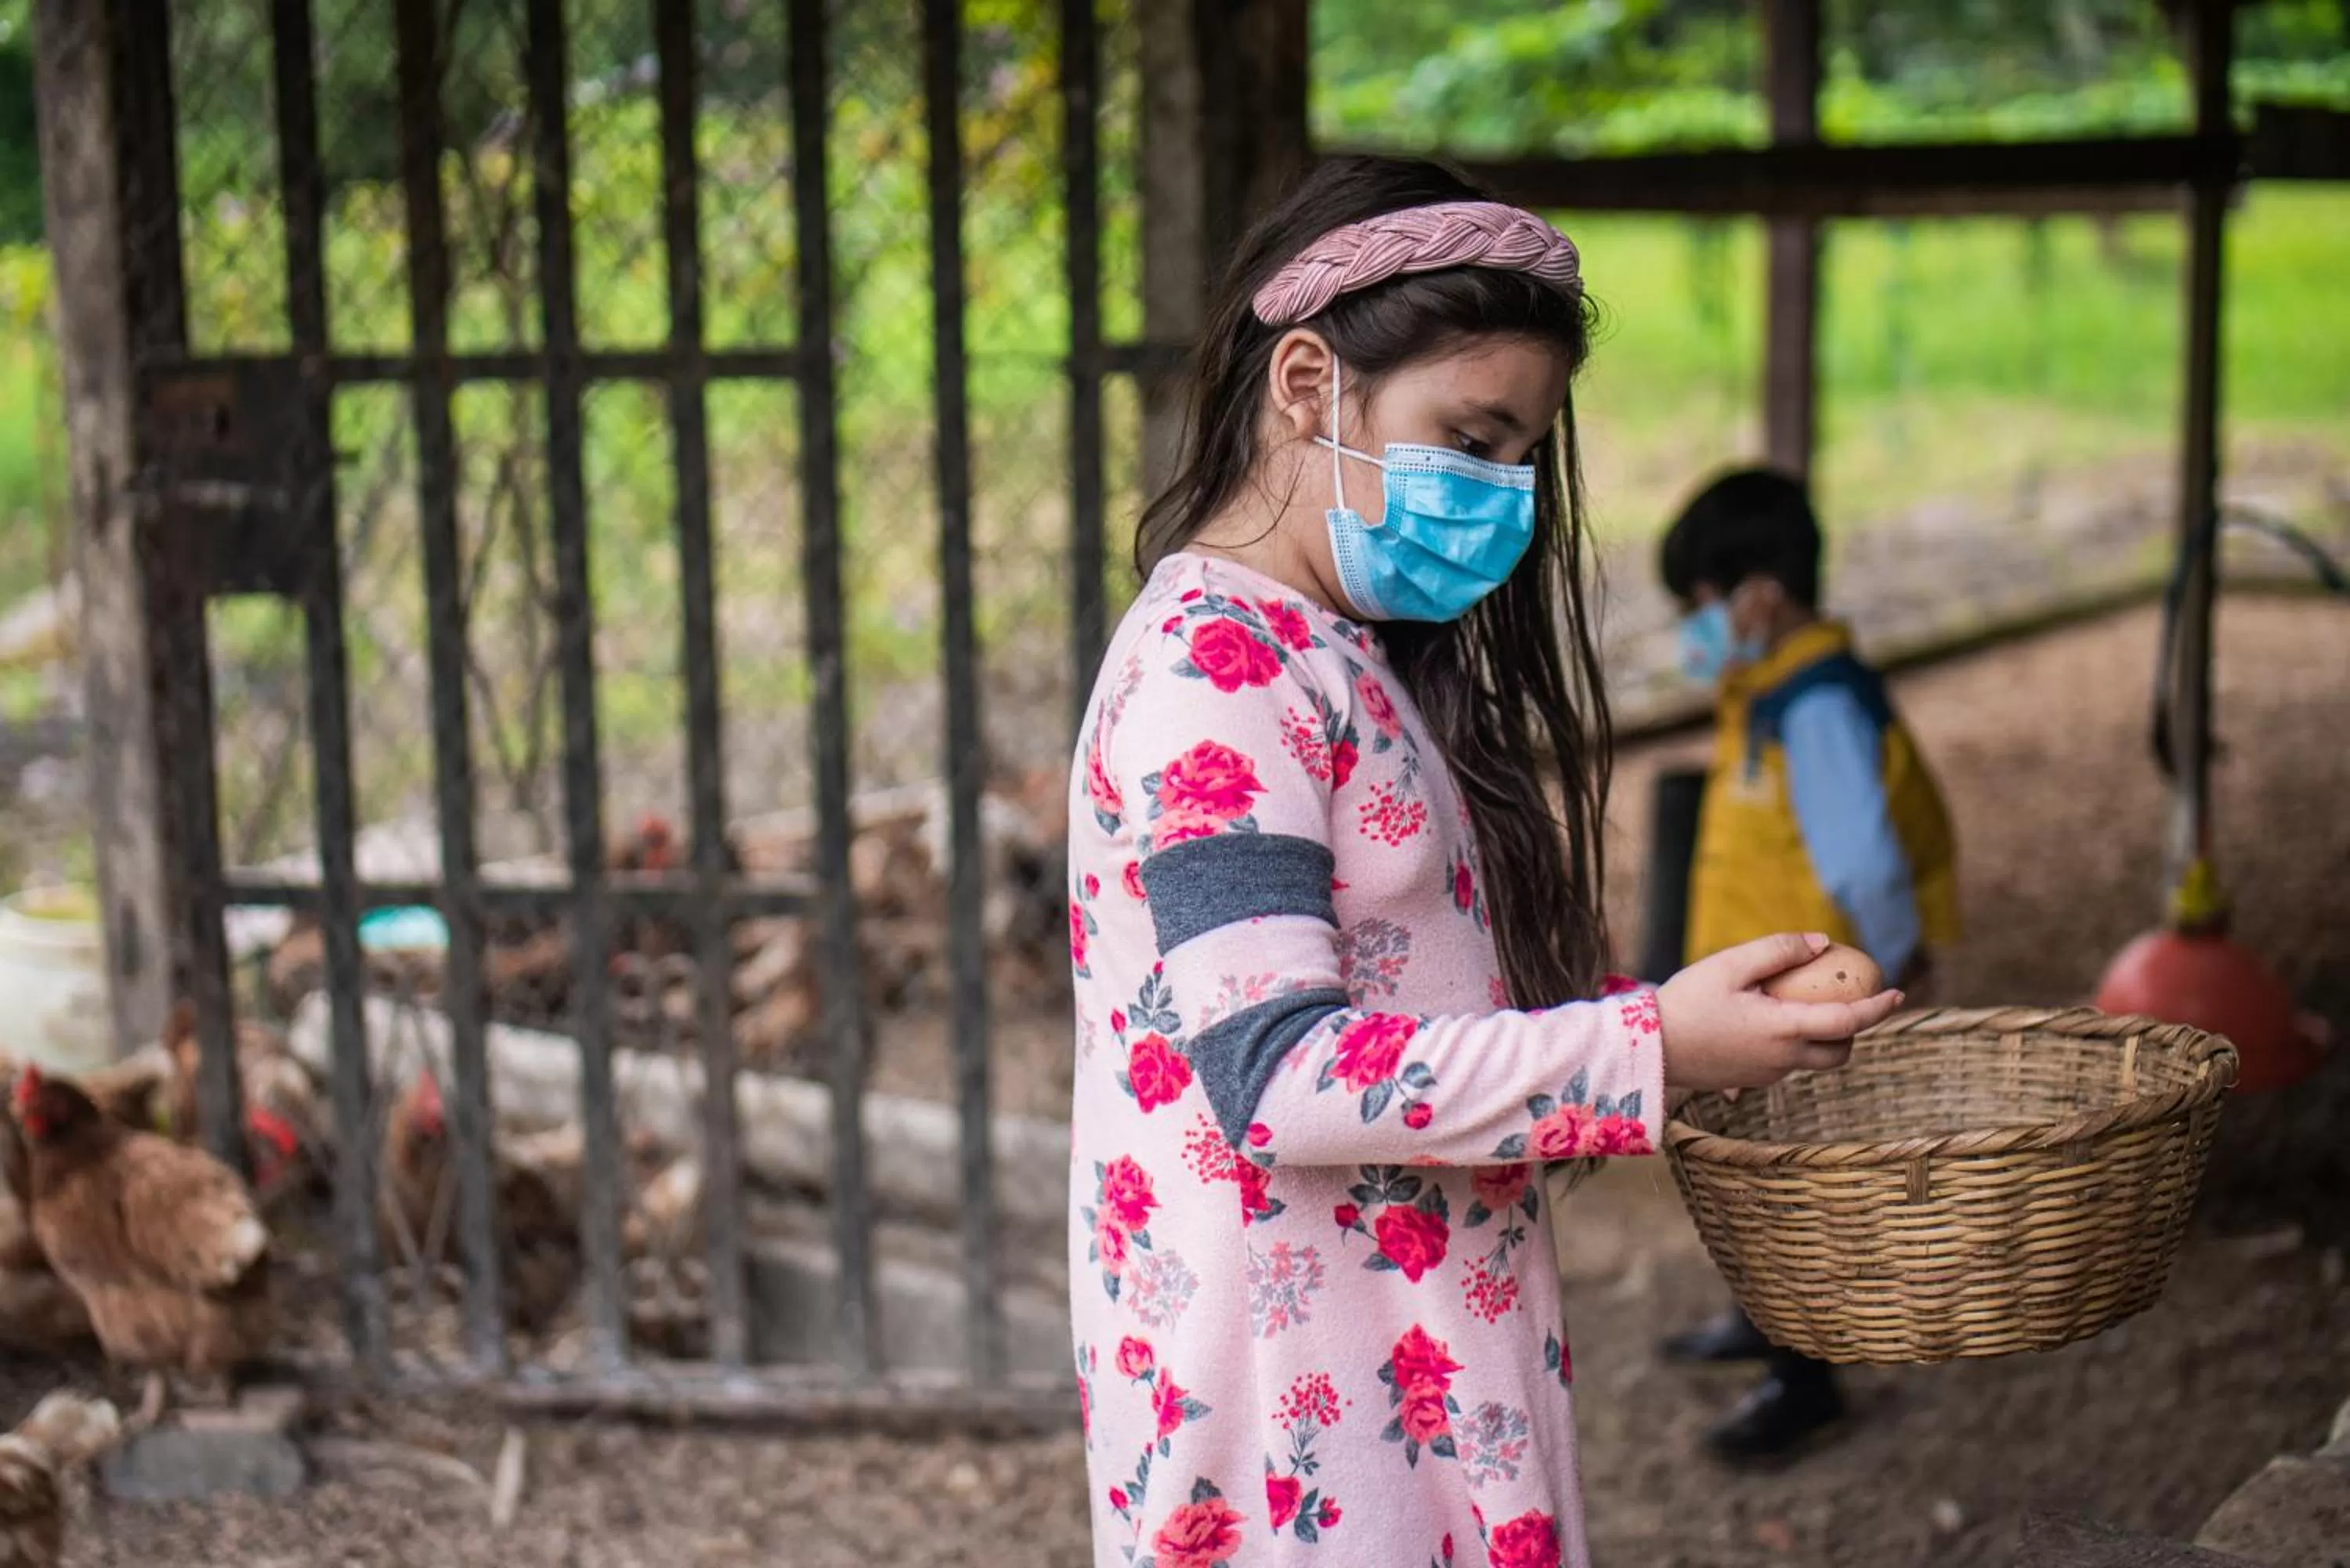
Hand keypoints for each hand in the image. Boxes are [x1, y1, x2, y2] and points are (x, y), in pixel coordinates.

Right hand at [1657, 933, 1904, 1092]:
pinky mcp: (1748, 1080)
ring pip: (1812, 1059)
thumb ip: (1778, 950)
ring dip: (1821, 1036)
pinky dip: (1791, 1042)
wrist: (1647, 1049)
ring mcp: (1766, 1074)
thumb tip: (1820, 943)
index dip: (1878, 1007)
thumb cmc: (1685, 1002)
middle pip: (1839, 1052)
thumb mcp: (1729, 964)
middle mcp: (1782, 1058)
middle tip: (1847, 1001)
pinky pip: (1784, 1062)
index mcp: (1783, 1029)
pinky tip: (1763, 1019)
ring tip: (1799, 1004)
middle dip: (1853, 1030)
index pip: (1848, 1021)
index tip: (1898, 992)